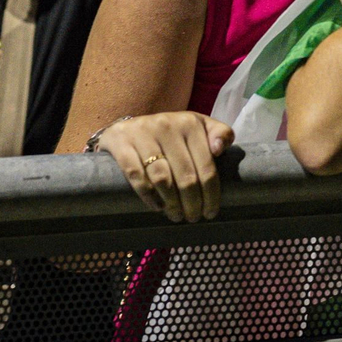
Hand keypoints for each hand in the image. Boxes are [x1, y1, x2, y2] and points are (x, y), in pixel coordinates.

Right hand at [94, 111, 233, 222]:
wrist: (129, 126)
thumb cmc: (172, 133)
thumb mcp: (199, 126)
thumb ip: (220, 133)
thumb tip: (219, 150)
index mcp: (190, 123)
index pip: (206, 166)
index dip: (211, 194)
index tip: (211, 212)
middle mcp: (167, 126)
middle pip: (185, 176)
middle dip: (192, 203)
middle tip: (193, 218)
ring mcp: (143, 134)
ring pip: (162, 178)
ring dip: (172, 203)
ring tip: (176, 215)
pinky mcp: (121, 143)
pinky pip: (136, 176)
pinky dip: (148, 196)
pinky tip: (157, 207)